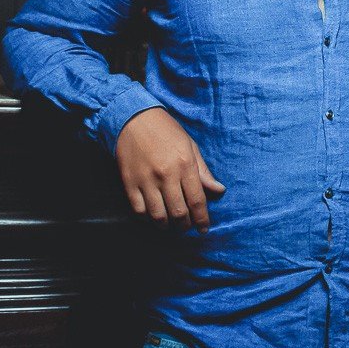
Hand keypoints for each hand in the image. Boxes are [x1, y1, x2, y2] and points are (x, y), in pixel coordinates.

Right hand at [115, 107, 224, 232]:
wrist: (134, 118)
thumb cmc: (166, 131)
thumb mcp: (190, 146)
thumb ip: (203, 171)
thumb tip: (219, 190)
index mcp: (185, 165)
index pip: (197, 200)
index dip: (202, 219)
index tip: (204, 229)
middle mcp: (166, 175)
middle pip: (179, 212)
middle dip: (185, 225)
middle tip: (187, 227)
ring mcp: (146, 180)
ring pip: (158, 216)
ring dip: (166, 226)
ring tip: (170, 225)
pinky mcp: (129, 183)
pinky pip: (139, 210)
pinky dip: (147, 218)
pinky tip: (153, 217)